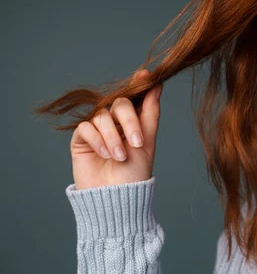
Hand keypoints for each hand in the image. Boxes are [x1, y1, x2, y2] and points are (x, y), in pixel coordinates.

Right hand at [70, 69, 162, 189]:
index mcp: (134, 121)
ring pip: (102, 116)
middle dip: (129, 121)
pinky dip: (98, 140)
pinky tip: (105, 155)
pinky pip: (86, 127)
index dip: (139, 84)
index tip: (145, 75)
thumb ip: (150, 112)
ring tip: (119, 157)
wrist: (115, 198)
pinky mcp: (81, 140)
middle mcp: (116, 122)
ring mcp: (98, 130)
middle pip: (120, 103)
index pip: (135, 97)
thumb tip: (157, 84)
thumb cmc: (134, 174)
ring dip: (113, 137)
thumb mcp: (147, 142)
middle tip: (136, 143)